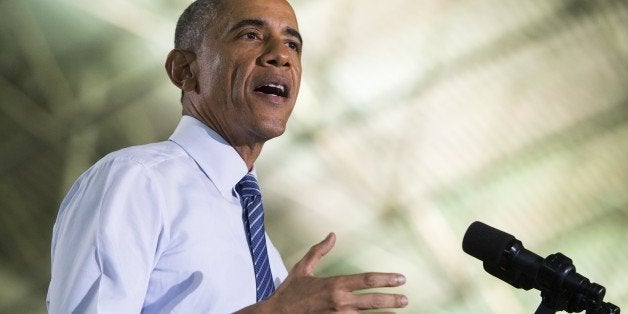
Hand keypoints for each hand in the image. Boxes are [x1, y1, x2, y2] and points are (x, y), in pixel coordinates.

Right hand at [239, 233, 407, 312]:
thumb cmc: (289, 292)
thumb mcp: (302, 268)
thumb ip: (319, 251)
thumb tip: (332, 235)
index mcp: (334, 285)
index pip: (366, 281)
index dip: (386, 279)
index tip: (401, 279)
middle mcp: (339, 302)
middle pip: (372, 301)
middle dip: (391, 300)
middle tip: (405, 299)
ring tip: (397, 310)